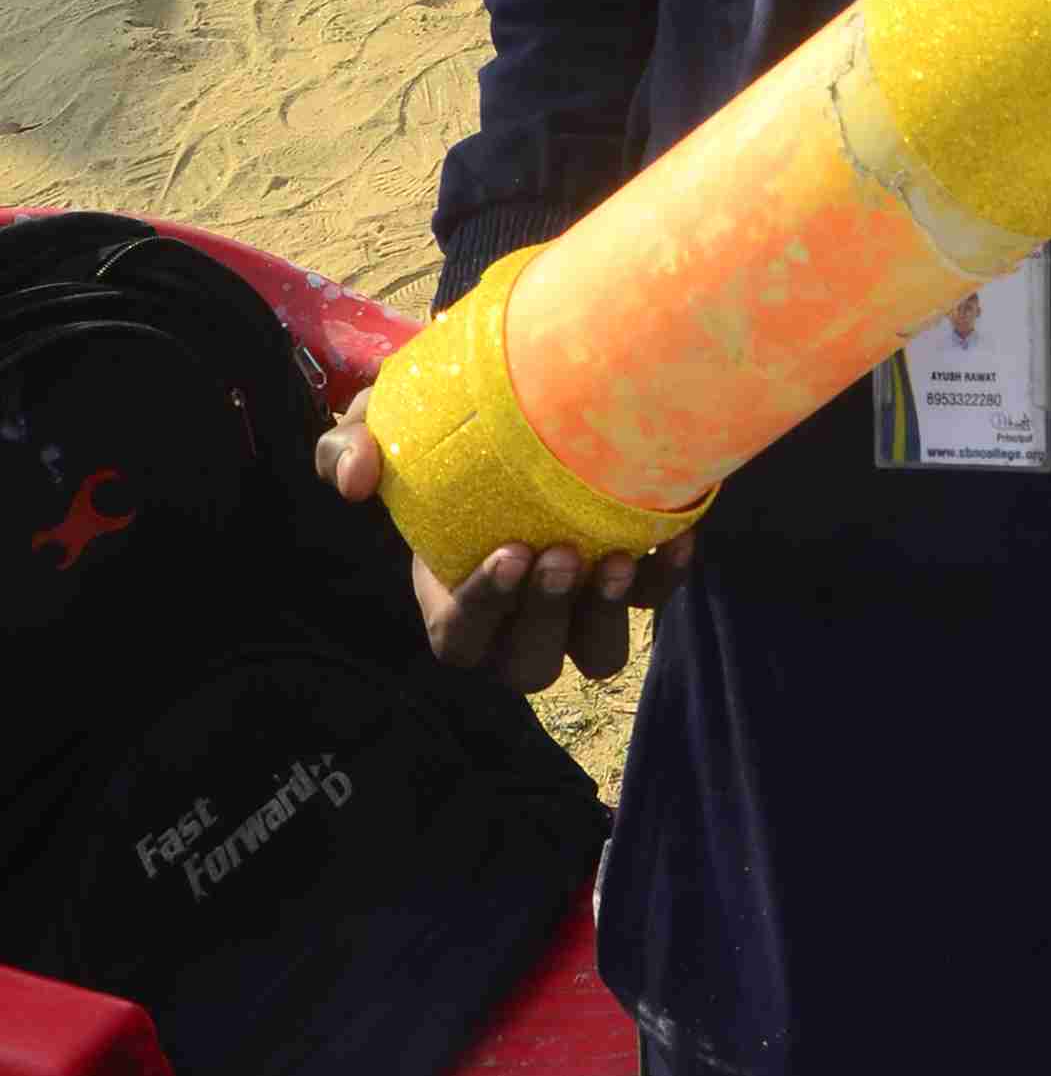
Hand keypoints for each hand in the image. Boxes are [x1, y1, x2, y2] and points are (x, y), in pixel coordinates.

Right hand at [316, 396, 694, 689]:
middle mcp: (514, 623)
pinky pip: (654, 600)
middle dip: (546, 618)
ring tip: (616, 558)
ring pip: (596, 656)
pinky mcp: (625, 577)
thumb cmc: (430, 433)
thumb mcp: (375, 428)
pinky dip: (668, 577)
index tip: (508, 551)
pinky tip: (678, 535)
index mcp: (451, 605)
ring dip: (606, 616)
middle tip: (560, 553)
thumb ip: (346, 448)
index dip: (484, 607)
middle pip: (530, 664)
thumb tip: (356, 478)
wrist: (502, 411)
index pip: (461, 638)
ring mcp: (573, 607)